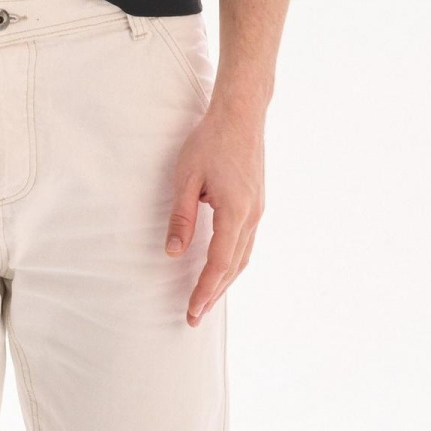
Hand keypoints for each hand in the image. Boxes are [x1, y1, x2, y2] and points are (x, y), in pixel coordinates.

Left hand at [166, 96, 264, 324]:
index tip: (193, 310)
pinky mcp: (257, 203)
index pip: (220, 263)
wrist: (241, 114)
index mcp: (236, 211)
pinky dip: (233, 263)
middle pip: (235, 267)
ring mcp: (258, 210)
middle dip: (214, 293)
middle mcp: (253, 215)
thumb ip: (181, 217)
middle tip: (195, 317)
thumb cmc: (211, 140)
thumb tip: (172, 252)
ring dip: (225, 281)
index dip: (206, 290)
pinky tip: (222, 269)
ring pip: (243, 257)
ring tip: (207, 300)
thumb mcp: (186, 177)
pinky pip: (246, 242)